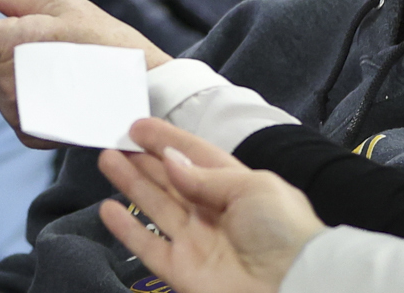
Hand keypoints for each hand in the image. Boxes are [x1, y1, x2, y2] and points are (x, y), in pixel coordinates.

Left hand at [0, 0, 168, 145]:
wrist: (143, 93)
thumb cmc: (107, 41)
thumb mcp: (65, 5)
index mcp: (12, 42)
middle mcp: (8, 80)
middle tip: (6, 29)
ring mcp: (18, 111)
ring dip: (1, 71)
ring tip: (46, 61)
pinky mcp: (31, 132)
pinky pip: (9, 109)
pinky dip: (20, 96)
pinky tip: (52, 86)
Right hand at [95, 119, 323, 292]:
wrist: (296, 288)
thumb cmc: (284, 231)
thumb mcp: (253, 188)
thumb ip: (206, 176)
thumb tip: (170, 161)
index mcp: (235, 186)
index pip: (194, 156)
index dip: (167, 140)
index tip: (138, 126)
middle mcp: (212, 212)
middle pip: (170, 180)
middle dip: (144, 159)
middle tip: (116, 139)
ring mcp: (196, 241)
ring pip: (155, 207)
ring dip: (131, 184)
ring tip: (107, 159)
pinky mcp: (182, 270)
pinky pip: (149, 246)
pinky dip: (127, 229)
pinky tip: (108, 209)